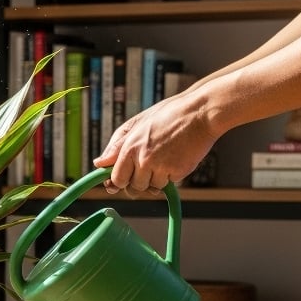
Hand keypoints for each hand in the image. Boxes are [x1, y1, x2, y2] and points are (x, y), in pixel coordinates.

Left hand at [94, 92, 217, 196]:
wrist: (201, 112)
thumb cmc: (169, 115)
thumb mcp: (138, 123)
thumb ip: (116, 145)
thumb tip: (99, 163)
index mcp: (129, 147)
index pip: (116, 179)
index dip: (120, 181)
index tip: (124, 178)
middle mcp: (143, 159)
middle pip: (133, 188)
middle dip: (138, 182)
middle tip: (148, 165)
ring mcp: (161, 167)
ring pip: (151, 188)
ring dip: (156, 179)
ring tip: (164, 158)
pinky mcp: (177, 172)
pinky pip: (168, 184)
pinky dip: (171, 176)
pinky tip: (176, 158)